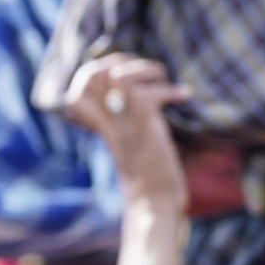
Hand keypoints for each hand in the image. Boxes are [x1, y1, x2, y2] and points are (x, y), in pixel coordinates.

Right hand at [58, 53, 195, 264]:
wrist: (152, 204)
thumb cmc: (149, 179)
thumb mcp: (133, 143)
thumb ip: (130, 120)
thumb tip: (155, 93)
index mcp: (98, 125)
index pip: (80, 84)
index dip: (101, 67)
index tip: (126, 69)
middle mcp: (105, 121)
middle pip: (93, 73)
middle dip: (123, 61)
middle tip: (148, 71)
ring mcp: (121, 122)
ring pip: (118, 75)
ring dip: (147, 70)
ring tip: (164, 80)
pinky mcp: (141, 125)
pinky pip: (148, 92)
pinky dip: (170, 90)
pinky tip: (184, 96)